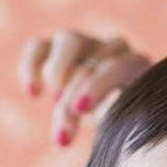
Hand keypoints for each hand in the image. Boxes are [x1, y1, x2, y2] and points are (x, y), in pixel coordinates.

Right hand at [18, 30, 150, 146]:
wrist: (110, 121)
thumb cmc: (122, 125)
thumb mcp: (123, 124)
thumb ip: (117, 111)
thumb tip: (110, 102)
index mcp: (135, 64)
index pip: (119, 66)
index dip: (97, 85)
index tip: (80, 109)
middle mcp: (112, 48)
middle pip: (91, 57)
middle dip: (75, 92)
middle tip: (66, 125)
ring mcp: (85, 44)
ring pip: (68, 41)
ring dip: (57, 72)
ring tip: (53, 100)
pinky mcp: (55, 49)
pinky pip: (39, 47)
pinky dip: (31, 66)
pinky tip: (34, 93)